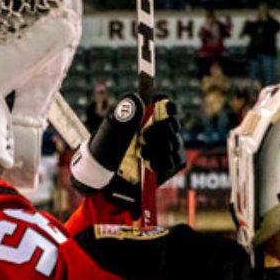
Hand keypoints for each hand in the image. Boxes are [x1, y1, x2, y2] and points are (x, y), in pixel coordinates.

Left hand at [70, 92, 186, 211]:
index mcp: (145, 117)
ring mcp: (166, 147)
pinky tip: (149, 166)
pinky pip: (174, 161)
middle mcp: (159, 130)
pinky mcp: (169, 164)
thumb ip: (124, 116)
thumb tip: (136, 99)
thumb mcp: (110, 133)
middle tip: (144, 138)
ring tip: (142, 155)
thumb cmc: (105, 153)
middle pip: (173, 123)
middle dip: (162, 129)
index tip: (164, 107)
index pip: (165, 104)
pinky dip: (162, 163)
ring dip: (159, 149)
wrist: (104, 180)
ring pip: (175, 142)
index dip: (168, 105)